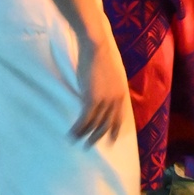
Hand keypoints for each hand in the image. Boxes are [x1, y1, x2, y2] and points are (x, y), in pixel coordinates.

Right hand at [72, 30, 130, 145]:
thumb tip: (104, 96)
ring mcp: (104, 101)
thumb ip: (110, 88)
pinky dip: (78, 128)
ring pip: (95, 124)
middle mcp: (115, 100)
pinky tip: (72, 133)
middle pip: (107, 124)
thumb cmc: (101, 58)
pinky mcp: (92, 99)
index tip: (110, 141)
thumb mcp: (111, 76)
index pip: (119, 118)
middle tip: (89, 145)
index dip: (114, 130)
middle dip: (98, 137)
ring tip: (76, 141)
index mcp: (121, 94)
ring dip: (85, 134)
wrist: (97, 48)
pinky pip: (85, 119)